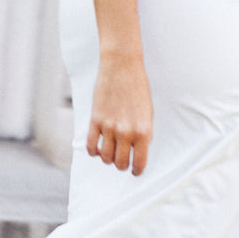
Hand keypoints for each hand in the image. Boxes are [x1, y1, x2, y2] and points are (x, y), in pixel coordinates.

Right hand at [87, 52, 152, 175]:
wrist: (122, 66)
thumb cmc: (138, 87)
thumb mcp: (147, 112)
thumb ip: (142, 133)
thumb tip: (136, 151)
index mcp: (143, 131)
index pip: (140, 162)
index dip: (137, 170)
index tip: (135, 171)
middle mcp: (126, 132)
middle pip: (120, 163)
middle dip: (122, 166)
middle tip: (123, 162)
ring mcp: (109, 127)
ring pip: (105, 157)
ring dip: (108, 159)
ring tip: (111, 153)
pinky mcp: (95, 120)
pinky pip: (91, 146)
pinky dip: (93, 151)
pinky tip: (98, 148)